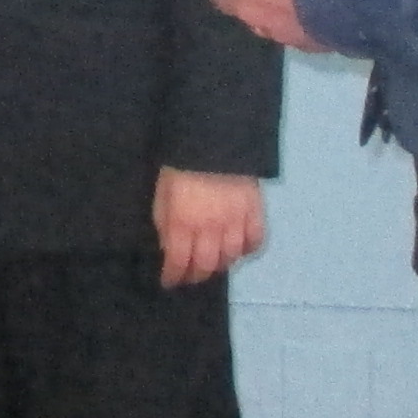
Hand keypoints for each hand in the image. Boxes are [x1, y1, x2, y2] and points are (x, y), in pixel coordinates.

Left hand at [153, 169, 265, 286]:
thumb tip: (168, 246)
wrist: (214, 136)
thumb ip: (164, 221)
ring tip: (213, 264)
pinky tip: (240, 249)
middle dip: (195, 276)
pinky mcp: (255, 210)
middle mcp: (209, 228)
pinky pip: (255, 240)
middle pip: (205, 265)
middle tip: (190, 276)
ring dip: (220, 265)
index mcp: (181, 222)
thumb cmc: (180, 163)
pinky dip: (248, 250)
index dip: (173, 276)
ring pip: (231, 257)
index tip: (169, 281)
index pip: (177, 262)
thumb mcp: (161, 191)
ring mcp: (235, 220)